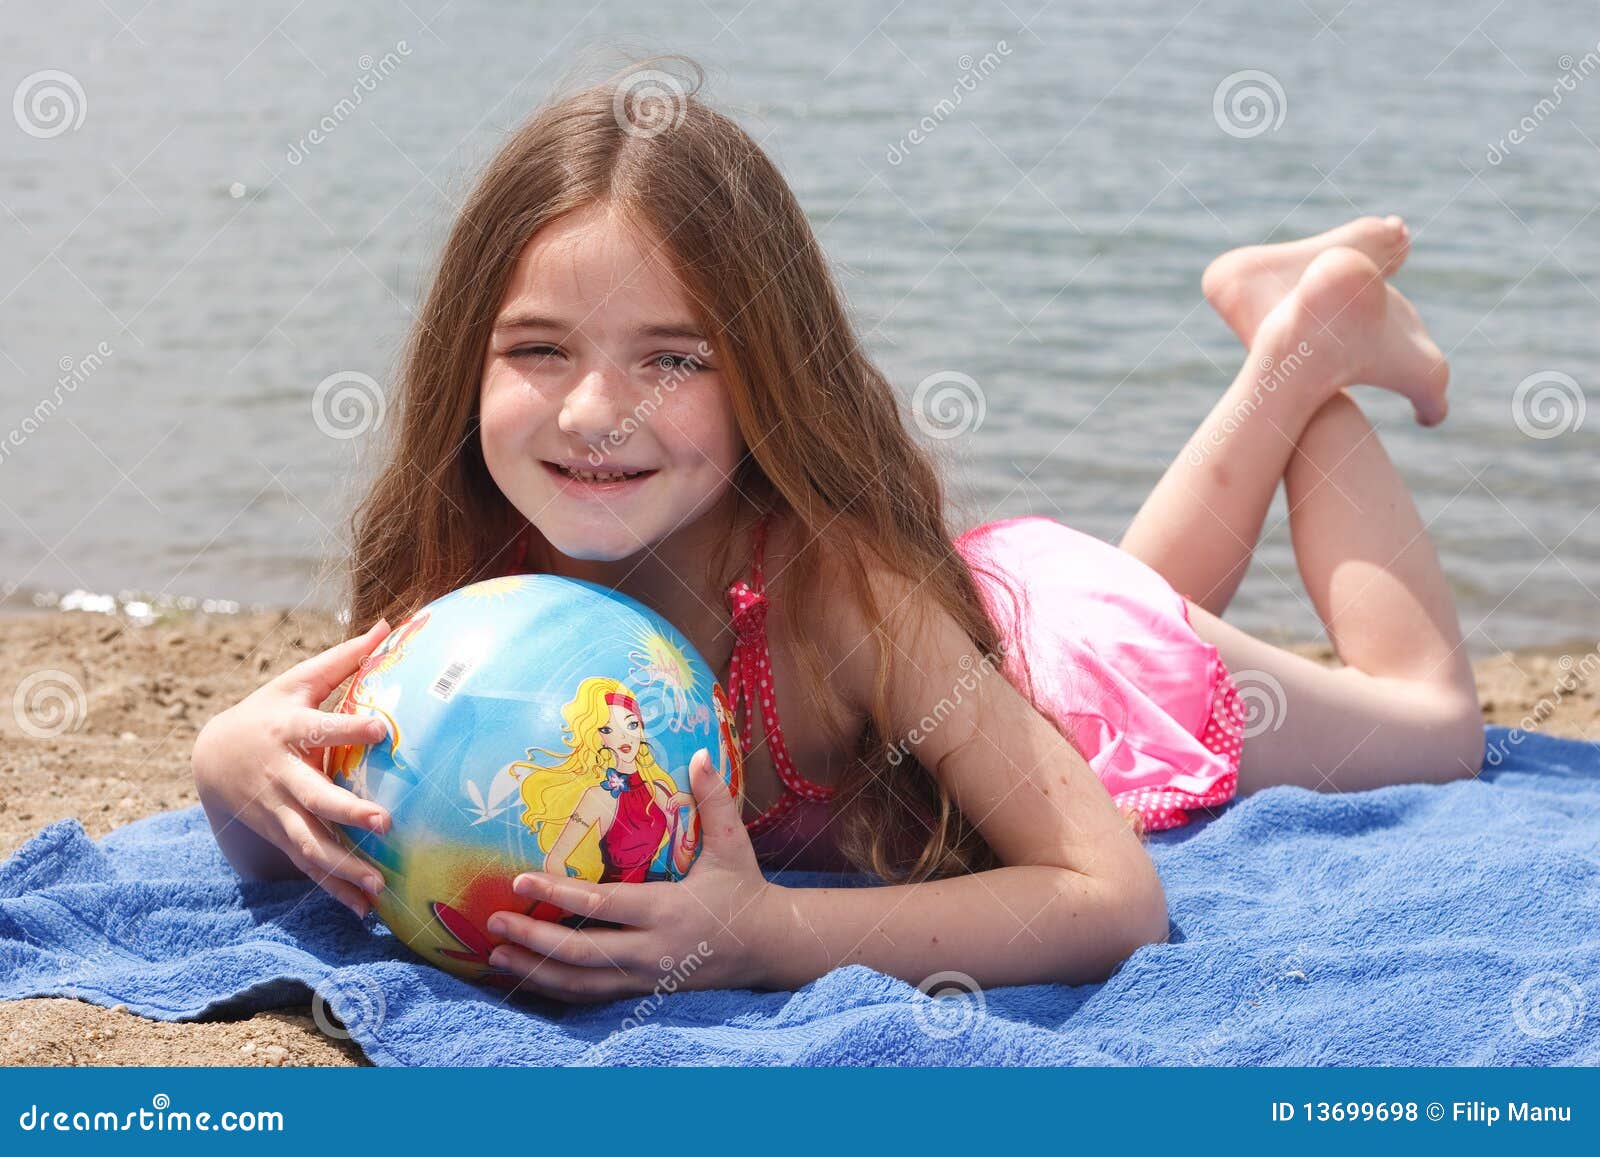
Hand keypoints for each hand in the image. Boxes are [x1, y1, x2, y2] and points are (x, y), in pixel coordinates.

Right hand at [192, 618, 395, 917]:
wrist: (213, 756)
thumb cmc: (270, 710)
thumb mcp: (297, 681)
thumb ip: (344, 659)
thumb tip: (389, 624)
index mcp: (288, 732)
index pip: (321, 728)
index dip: (349, 728)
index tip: (383, 729)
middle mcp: (281, 778)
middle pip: (314, 798)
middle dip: (347, 812)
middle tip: (385, 821)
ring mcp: (277, 813)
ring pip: (309, 844)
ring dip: (343, 867)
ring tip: (379, 887)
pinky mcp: (280, 837)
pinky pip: (307, 868)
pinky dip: (334, 890)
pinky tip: (365, 909)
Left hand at [485, 747, 776, 1001]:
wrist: (769, 948)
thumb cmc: (745, 890)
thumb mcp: (733, 845)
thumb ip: (714, 801)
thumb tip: (699, 754)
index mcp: (669, 911)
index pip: (602, 905)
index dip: (559, 894)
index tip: (520, 881)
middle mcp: (652, 950)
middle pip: (582, 953)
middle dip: (534, 941)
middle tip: (494, 923)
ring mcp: (645, 977)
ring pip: (581, 983)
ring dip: (535, 973)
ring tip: (494, 958)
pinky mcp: (642, 990)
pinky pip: (592, 995)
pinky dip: (556, 989)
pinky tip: (527, 978)